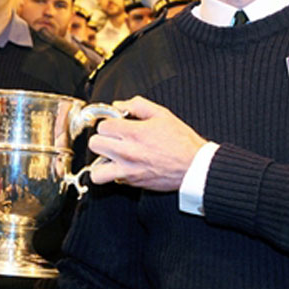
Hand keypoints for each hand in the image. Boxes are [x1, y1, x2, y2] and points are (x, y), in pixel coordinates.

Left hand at [87, 95, 207, 191]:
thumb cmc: (181, 141)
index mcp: (134, 133)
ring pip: (96, 171)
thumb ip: (138, 105)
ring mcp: (128, 170)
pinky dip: (114, 174)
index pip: (102, 126)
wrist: (194, 166)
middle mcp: (128, 152)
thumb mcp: (162, 114)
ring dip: (101, 162)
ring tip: (111, 156)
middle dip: (101, 139)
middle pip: (94, 144)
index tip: (114, 124)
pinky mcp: (132, 183)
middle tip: (112, 138)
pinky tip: (123, 166)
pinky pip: (112, 180)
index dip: (108, 123)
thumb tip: (119, 105)